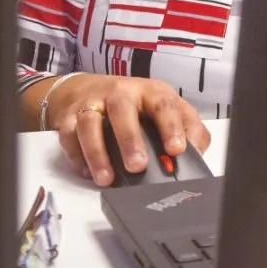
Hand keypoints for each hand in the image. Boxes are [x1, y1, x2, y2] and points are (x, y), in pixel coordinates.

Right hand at [44, 73, 210, 185]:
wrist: (87, 88)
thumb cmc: (134, 104)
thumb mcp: (165, 107)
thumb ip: (186, 127)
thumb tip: (197, 153)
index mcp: (149, 91)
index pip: (163, 104)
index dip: (171, 126)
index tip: (177, 150)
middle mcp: (120, 93)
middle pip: (123, 110)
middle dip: (130, 139)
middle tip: (139, 166)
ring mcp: (93, 103)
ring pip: (91, 124)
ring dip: (98, 153)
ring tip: (107, 179)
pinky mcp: (70, 117)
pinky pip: (70, 136)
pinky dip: (77, 156)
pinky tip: (87, 173)